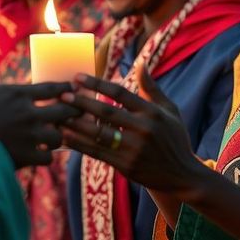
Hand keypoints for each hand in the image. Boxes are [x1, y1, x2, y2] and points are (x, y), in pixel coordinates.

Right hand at [0, 52, 79, 167]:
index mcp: (17, 93)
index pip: (51, 87)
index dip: (65, 88)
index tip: (73, 88)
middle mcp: (29, 114)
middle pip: (63, 111)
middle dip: (72, 112)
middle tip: (77, 113)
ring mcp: (30, 136)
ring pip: (58, 137)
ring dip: (57, 137)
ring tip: (56, 137)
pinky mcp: (26, 157)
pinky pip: (47, 158)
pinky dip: (45, 157)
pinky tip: (42, 156)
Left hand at [60, 65, 205, 194]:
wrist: (181, 175)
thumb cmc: (174, 139)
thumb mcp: (170, 111)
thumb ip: (152, 88)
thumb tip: (141, 63)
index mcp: (152, 112)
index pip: (120, 93)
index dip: (97, 84)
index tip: (78, 77)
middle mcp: (144, 130)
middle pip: (107, 113)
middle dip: (82, 102)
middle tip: (62, 94)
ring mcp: (134, 149)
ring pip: (99, 134)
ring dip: (75, 124)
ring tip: (57, 115)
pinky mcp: (126, 166)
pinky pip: (97, 153)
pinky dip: (80, 144)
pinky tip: (65, 136)